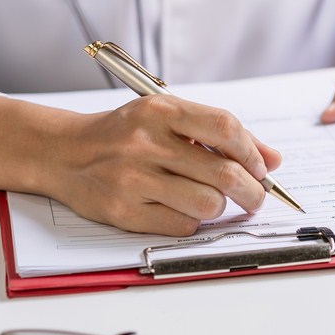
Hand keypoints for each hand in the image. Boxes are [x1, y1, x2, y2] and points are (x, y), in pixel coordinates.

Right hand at [47, 95, 281, 235]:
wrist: (62, 152)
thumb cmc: (123, 134)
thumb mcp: (168, 117)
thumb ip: (219, 134)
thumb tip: (273, 159)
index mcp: (160, 110)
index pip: (225, 128)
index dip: (252, 152)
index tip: (262, 168)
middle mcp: (145, 142)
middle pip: (223, 172)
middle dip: (251, 190)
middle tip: (255, 197)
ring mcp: (132, 178)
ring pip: (207, 203)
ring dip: (220, 207)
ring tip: (212, 201)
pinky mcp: (123, 210)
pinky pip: (182, 224)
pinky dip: (193, 220)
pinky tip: (182, 208)